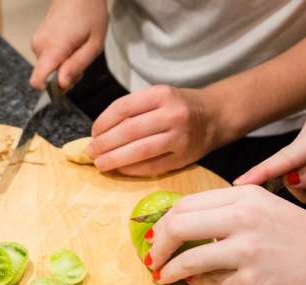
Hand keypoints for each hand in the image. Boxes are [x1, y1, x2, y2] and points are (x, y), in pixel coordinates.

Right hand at [29, 0, 106, 90]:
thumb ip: (77, 66)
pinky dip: (60, 57)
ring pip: (49, 68)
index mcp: (52, 48)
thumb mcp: (94, 44)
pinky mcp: (38, 40)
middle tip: (81, 58)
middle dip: (65, 75)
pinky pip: (48, 58)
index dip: (51, 89)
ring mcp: (37, 42)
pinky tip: (71, 44)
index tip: (67, 82)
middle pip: (47, 77)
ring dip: (64, 65)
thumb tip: (62, 85)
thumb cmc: (89, 13)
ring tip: (77, 48)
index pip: (37, 81)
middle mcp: (39, 46)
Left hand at [87, 86, 218, 175]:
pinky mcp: (183, 157)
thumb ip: (133, 110)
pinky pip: (152, 166)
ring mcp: (179, 137)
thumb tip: (99, 133)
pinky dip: (132, 169)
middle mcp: (172, 114)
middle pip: (129, 131)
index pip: (123, 108)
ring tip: (100, 164)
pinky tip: (120, 169)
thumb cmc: (178, 107)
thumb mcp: (158, 97)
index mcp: (162, 94)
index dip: (103, 122)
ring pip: (139, 150)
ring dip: (115, 159)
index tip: (93, 133)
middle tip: (91, 152)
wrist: (214, 116)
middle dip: (104, 144)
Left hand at [144, 186, 305, 284]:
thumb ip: (224, 213)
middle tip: (152, 259)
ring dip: (170, 271)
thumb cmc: (301, 238)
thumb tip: (176, 230)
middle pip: (177, 226)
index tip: (153, 236)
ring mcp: (247, 249)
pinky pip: (210, 284)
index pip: (185, 204)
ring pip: (188, 260)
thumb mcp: (264, 210)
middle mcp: (244, 217)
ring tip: (165, 277)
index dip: (162, 223)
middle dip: (157, 246)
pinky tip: (203, 284)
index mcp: (245, 195)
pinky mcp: (252, 280)